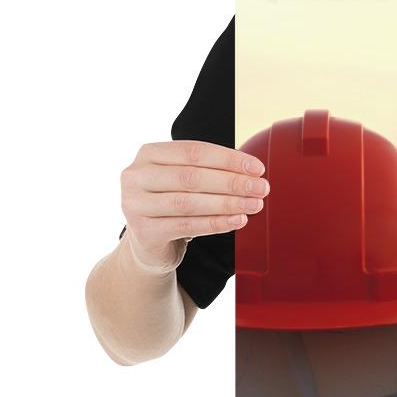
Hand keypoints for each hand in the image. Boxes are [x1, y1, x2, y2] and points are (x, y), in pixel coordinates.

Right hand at [120, 140, 269, 269]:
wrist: (149, 244)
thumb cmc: (173, 204)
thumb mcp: (186, 181)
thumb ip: (211, 171)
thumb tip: (254, 173)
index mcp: (149, 154)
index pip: (194, 152)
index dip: (229, 159)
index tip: (257, 168)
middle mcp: (136, 176)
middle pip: (192, 177)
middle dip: (232, 182)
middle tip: (261, 188)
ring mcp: (134, 204)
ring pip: (189, 202)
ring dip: (228, 203)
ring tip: (254, 205)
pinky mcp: (143, 231)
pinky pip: (187, 225)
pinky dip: (216, 223)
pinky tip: (237, 220)